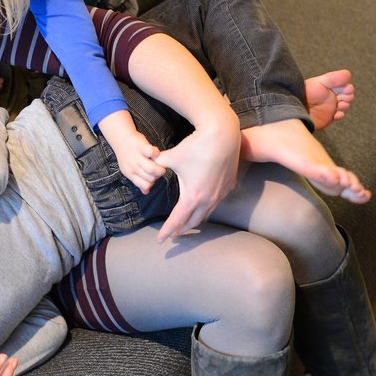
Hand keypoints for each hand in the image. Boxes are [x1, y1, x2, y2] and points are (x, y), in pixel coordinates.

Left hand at [98, 110, 164, 193]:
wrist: (120, 137)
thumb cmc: (128, 154)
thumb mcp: (129, 169)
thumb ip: (138, 180)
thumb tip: (146, 192)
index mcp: (130, 173)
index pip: (145, 185)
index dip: (152, 182)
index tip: (153, 176)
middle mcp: (132, 166)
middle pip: (151, 178)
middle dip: (158, 174)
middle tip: (158, 167)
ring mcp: (136, 157)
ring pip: (152, 169)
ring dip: (160, 167)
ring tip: (160, 162)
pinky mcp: (140, 146)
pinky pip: (152, 152)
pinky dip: (156, 153)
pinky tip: (155, 152)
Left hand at [153, 115, 240, 242]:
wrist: (222, 135)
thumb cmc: (194, 146)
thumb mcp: (170, 157)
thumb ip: (156, 165)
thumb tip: (146, 165)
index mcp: (191, 196)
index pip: (176, 220)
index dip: (167, 231)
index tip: (160, 240)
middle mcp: (207, 200)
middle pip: (193, 222)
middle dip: (181, 229)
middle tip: (172, 233)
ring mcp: (220, 194)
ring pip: (207, 214)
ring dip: (195, 220)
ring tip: (186, 222)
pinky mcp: (229, 186)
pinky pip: (217, 202)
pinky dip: (207, 208)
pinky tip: (203, 204)